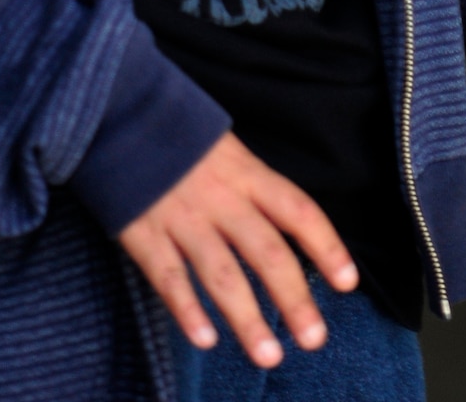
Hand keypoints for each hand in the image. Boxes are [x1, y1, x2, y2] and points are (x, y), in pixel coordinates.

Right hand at [118, 131, 358, 367]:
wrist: (117, 107)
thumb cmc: (180, 135)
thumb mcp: (226, 149)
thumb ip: (251, 188)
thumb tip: (285, 231)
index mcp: (246, 173)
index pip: (298, 210)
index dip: (326, 245)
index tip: (349, 282)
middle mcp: (220, 196)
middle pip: (266, 250)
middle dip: (293, 298)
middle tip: (314, 340)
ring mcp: (182, 215)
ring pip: (221, 273)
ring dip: (247, 318)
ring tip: (269, 357)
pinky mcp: (143, 231)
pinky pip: (169, 276)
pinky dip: (187, 309)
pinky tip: (206, 339)